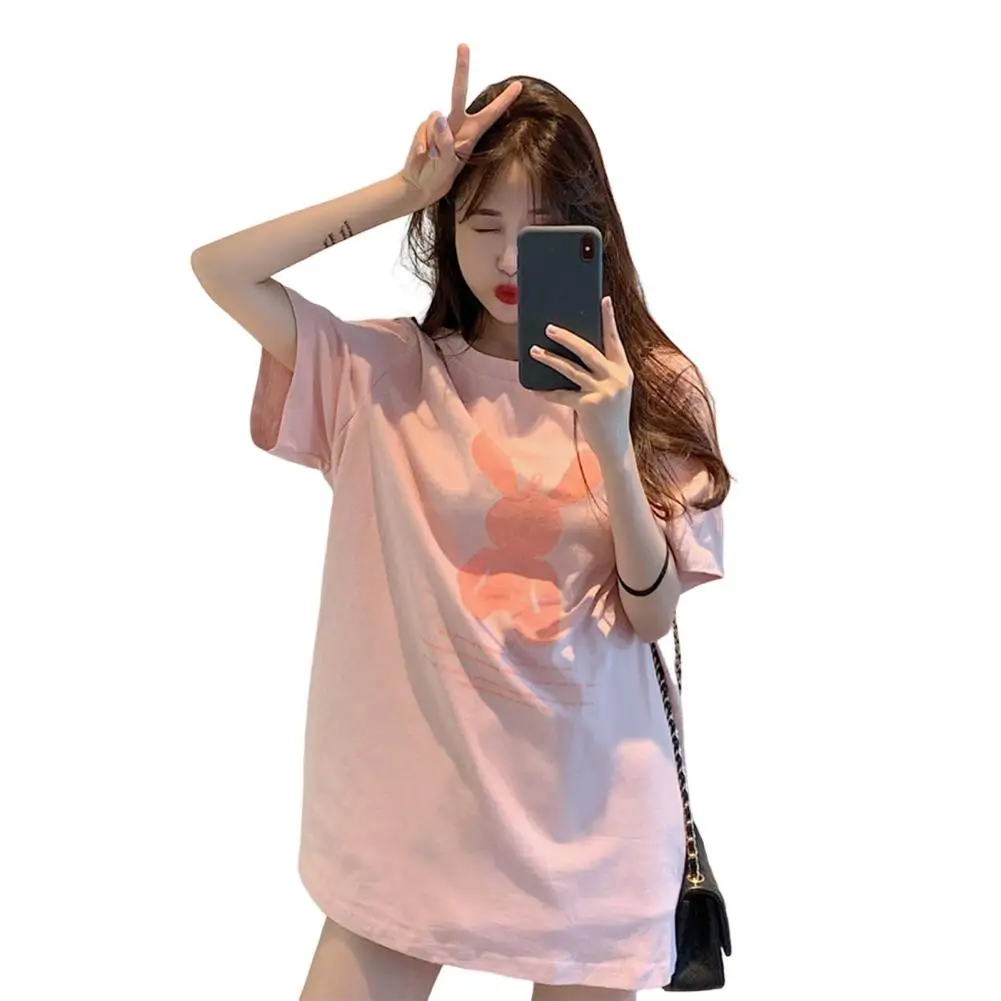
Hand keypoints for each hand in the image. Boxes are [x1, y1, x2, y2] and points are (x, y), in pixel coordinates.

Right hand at [399, 43, 522, 207]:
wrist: (421, 184)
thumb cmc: (441, 176)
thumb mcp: (448, 163)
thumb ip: (445, 141)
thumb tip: (438, 114)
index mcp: (471, 133)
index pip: (490, 114)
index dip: (504, 100)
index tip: (519, 85)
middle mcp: (456, 124)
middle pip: (459, 92)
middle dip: (461, 68)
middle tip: (463, 45)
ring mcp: (439, 125)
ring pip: (435, 118)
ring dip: (434, 140)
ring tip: (435, 157)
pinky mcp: (424, 128)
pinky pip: (423, 129)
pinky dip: (423, 144)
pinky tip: (425, 156)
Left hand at [529, 296, 634, 463]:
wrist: (616, 445)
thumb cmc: (610, 415)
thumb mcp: (613, 389)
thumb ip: (602, 372)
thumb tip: (574, 353)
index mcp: (623, 370)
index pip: (614, 340)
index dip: (609, 319)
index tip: (604, 300)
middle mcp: (615, 378)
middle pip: (588, 350)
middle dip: (566, 338)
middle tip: (549, 327)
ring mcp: (602, 392)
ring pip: (571, 369)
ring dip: (549, 359)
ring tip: (534, 351)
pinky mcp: (588, 406)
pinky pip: (561, 395)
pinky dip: (546, 392)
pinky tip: (534, 389)